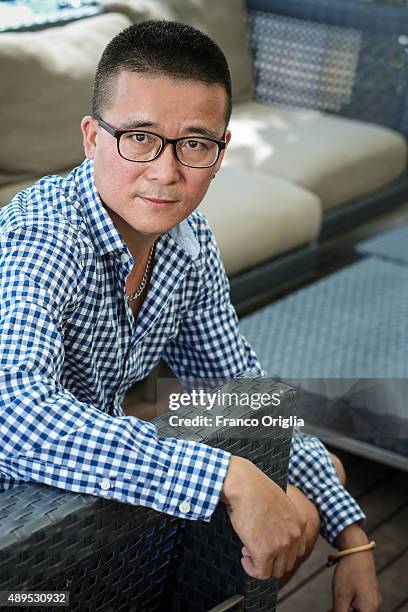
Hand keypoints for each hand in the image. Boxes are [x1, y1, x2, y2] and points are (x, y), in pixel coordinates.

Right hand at [220, 455, 306, 579]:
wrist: (243, 485)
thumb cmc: (255, 488)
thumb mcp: (279, 502)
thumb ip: (282, 519)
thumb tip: (272, 531)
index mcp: (299, 522)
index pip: (297, 551)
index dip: (281, 552)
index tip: (268, 546)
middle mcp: (294, 535)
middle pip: (287, 563)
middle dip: (270, 559)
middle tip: (255, 548)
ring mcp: (281, 545)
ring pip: (275, 571)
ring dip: (261, 564)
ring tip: (248, 551)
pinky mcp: (264, 552)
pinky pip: (261, 573)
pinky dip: (251, 569)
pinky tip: (244, 557)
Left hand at [332, 524, 380, 610]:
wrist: (356, 549)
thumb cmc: (349, 571)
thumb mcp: (341, 595)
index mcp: (369, 610)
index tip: (336, 607)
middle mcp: (375, 607)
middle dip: (345, 611)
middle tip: (335, 604)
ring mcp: (373, 599)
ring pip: (358, 610)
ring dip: (347, 608)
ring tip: (338, 598)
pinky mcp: (370, 592)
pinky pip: (360, 603)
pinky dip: (351, 603)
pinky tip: (343, 593)